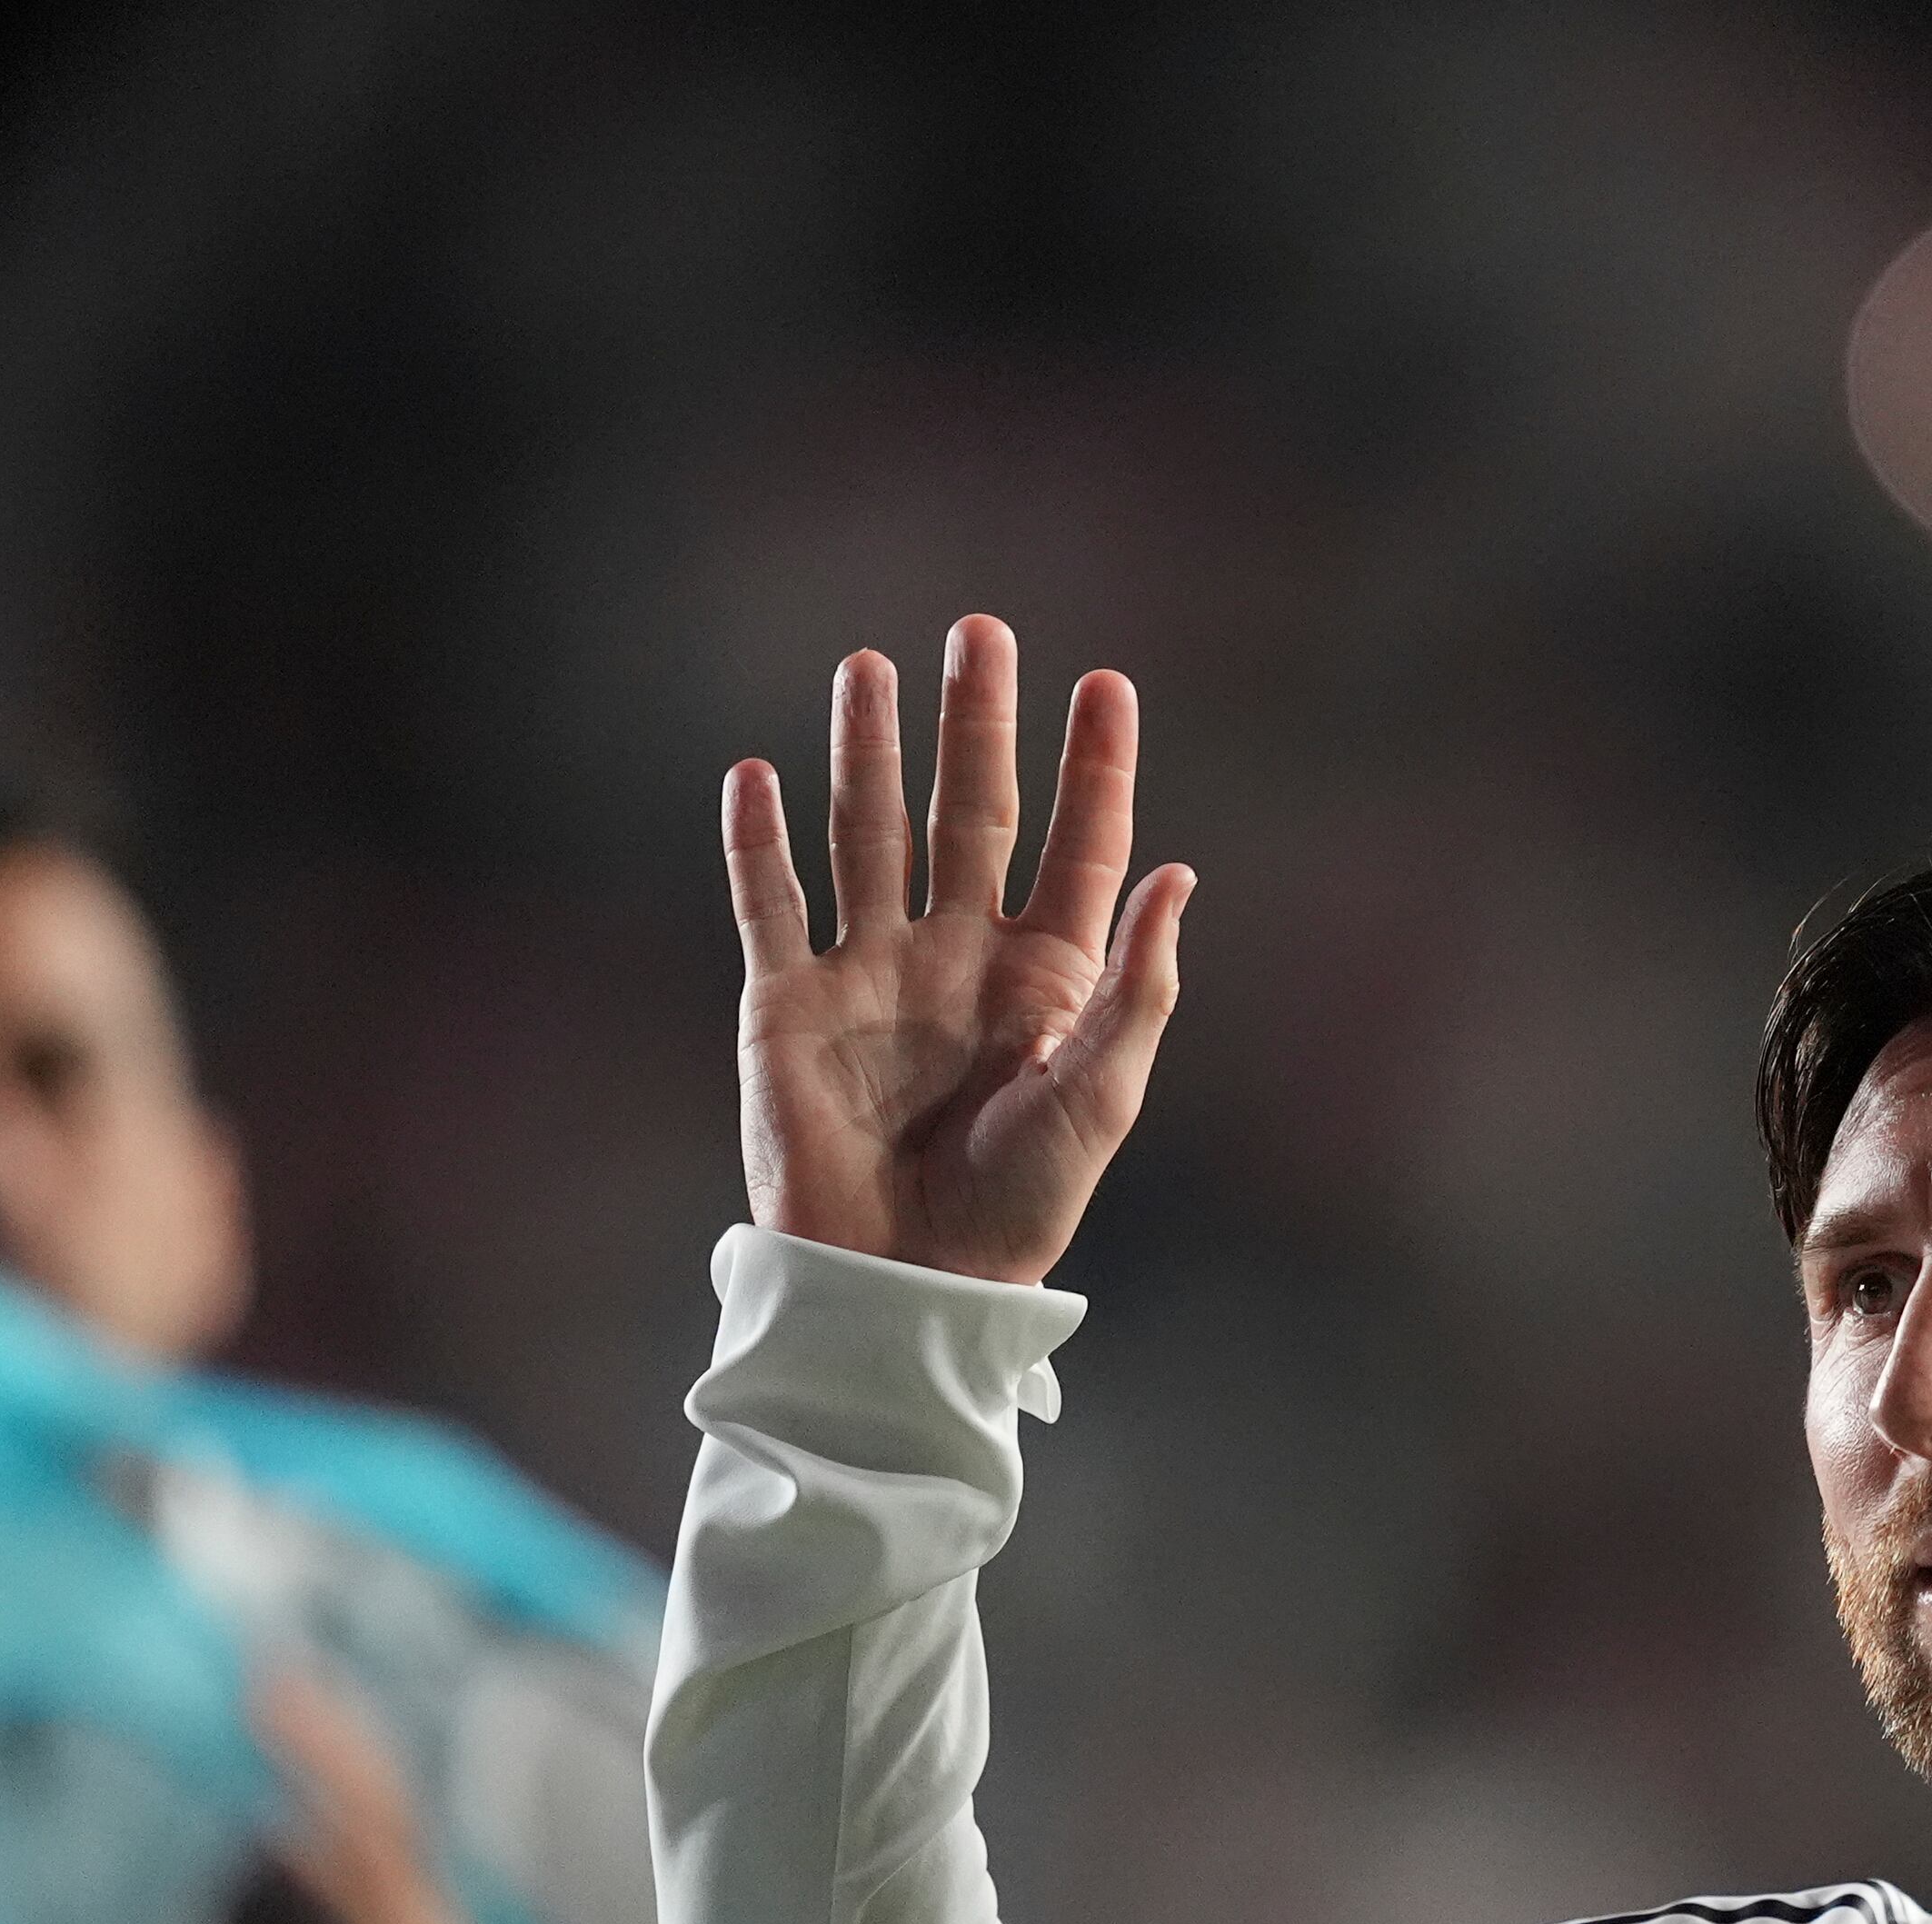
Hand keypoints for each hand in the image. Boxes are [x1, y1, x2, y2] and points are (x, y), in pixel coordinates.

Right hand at [725, 615, 1196, 1284]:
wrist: (908, 1282)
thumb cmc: (1018, 1206)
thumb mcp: (1099, 1095)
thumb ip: (1136, 987)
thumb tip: (1178, 874)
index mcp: (1045, 979)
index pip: (1075, 846)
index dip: (1093, 767)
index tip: (1105, 683)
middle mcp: (958, 958)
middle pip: (969, 814)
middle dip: (976, 726)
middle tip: (981, 632)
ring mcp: (870, 975)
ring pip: (867, 835)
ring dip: (867, 752)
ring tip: (869, 668)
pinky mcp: (788, 1007)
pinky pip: (769, 906)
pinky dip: (755, 842)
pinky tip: (754, 772)